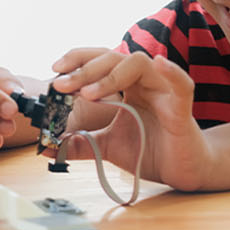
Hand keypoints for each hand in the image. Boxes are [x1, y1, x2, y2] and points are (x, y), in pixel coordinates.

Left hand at [46, 48, 214, 190]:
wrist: (180, 170)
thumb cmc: (149, 151)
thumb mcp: (106, 146)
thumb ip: (79, 144)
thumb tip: (47, 146)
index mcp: (126, 85)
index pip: (100, 61)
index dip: (77, 60)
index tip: (55, 71)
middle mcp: (143, 81)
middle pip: (113, 59)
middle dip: (84, 70)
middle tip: (61, 85)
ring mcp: (163, 91)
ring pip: (139, 64)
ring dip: (110, 76)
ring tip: (88, 94)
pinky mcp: (182, 108)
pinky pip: (181, 83)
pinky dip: (171, 72)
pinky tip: (160, 64)